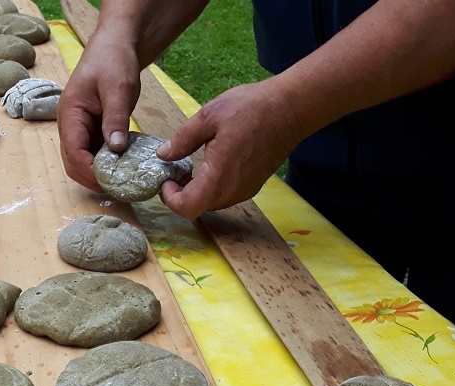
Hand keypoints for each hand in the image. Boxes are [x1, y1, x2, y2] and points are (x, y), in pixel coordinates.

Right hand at [58, 29, 141, 191]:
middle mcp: (70, 126)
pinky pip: (95, 156)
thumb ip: (116, 118)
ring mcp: (81, 131)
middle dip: (93, 180)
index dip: (90, 171)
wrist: (115, 46)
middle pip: (73, 164)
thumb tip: (116, 149)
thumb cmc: (113, 61)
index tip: (112, 182)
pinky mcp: (93, 133)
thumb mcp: (118, 87)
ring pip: (83, 163)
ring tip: (124, 184)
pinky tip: (125, 171)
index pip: (73, 153)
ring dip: (100, 176)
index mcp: (70, 114)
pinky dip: (107, 167)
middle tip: (120, 189)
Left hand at [156, 79, 302, 219]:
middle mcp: (232, 191)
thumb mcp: (209, 116)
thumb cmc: (251, 108)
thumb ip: (183, 139)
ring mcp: (244, 191)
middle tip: (174, 171)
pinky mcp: (253, 186)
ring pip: (211, 203)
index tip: (166, 180)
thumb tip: (163, 154)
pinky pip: (224, 195)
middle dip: (180, 194)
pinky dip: (211, 187)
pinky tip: (210, 165)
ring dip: (196, 191)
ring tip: (190, 167)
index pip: (187, 208)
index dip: (170, 199)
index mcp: (219, 178)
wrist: (291, 109)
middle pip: (197, 208)